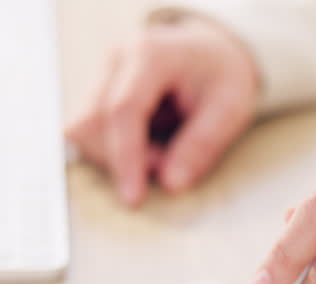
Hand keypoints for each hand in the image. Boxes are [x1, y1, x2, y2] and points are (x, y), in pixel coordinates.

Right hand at [65, 15, 258, 206]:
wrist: (213, 55)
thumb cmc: (223, 78)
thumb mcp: (230, 110)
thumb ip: (202, 146)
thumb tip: (171, 185)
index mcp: (150, 54)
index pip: (123, 110)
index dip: (125, 157)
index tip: (133, 198)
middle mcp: (117, 59)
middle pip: (94, 123)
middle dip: (127, 158)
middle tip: (170, 162)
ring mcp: (102, 75)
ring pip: (85, 132)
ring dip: (119, 156)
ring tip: (162, 151)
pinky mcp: (96, 93)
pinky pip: (90, 133)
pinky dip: (115, 150)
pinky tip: (146, 145)